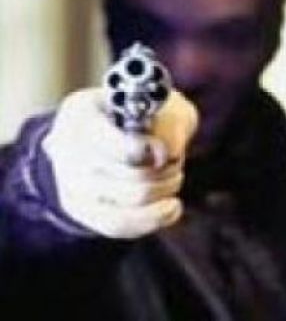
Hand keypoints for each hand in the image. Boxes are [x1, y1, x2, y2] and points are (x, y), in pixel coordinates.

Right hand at [43, 88, 197, 238]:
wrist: (108, 128)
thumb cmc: (139, 114)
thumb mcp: (157, 104)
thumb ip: (169, 123)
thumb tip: (169, 153)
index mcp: (81, 115)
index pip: (110, 142)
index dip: (144, 151)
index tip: (165, 153)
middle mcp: (66, 150)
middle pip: (125, 176)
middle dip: (163, 172)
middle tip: (174, 165)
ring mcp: (69, 183)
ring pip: (126, 203)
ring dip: (162, 192)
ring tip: (174, 179)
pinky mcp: (79, 209)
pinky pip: (118, 224)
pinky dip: (153, 218)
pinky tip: (172, 207)